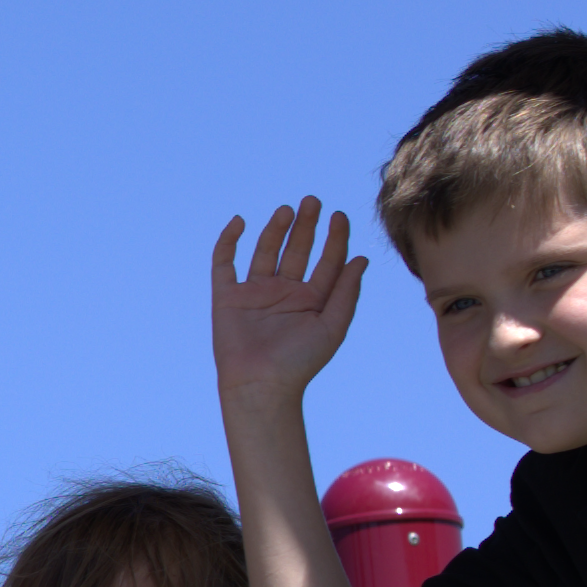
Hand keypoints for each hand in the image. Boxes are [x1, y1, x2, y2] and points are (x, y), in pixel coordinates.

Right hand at [210, 199, 370, 417]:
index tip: (339, 216)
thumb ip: (346, 292)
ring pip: (266, 251)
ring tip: (287, 210)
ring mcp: (255, 292)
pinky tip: (240, 222)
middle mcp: (284, 292)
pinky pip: (225, 263)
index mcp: (311, 300)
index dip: (334, 238)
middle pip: (297, 250)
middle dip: (306, 226)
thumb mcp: (332, 326)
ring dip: (275, 229)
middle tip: (314, 201)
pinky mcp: (227, 296)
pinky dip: (229, 241)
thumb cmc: (300, 362)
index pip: (326, 261)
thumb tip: (360, 259)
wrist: (260, 384)